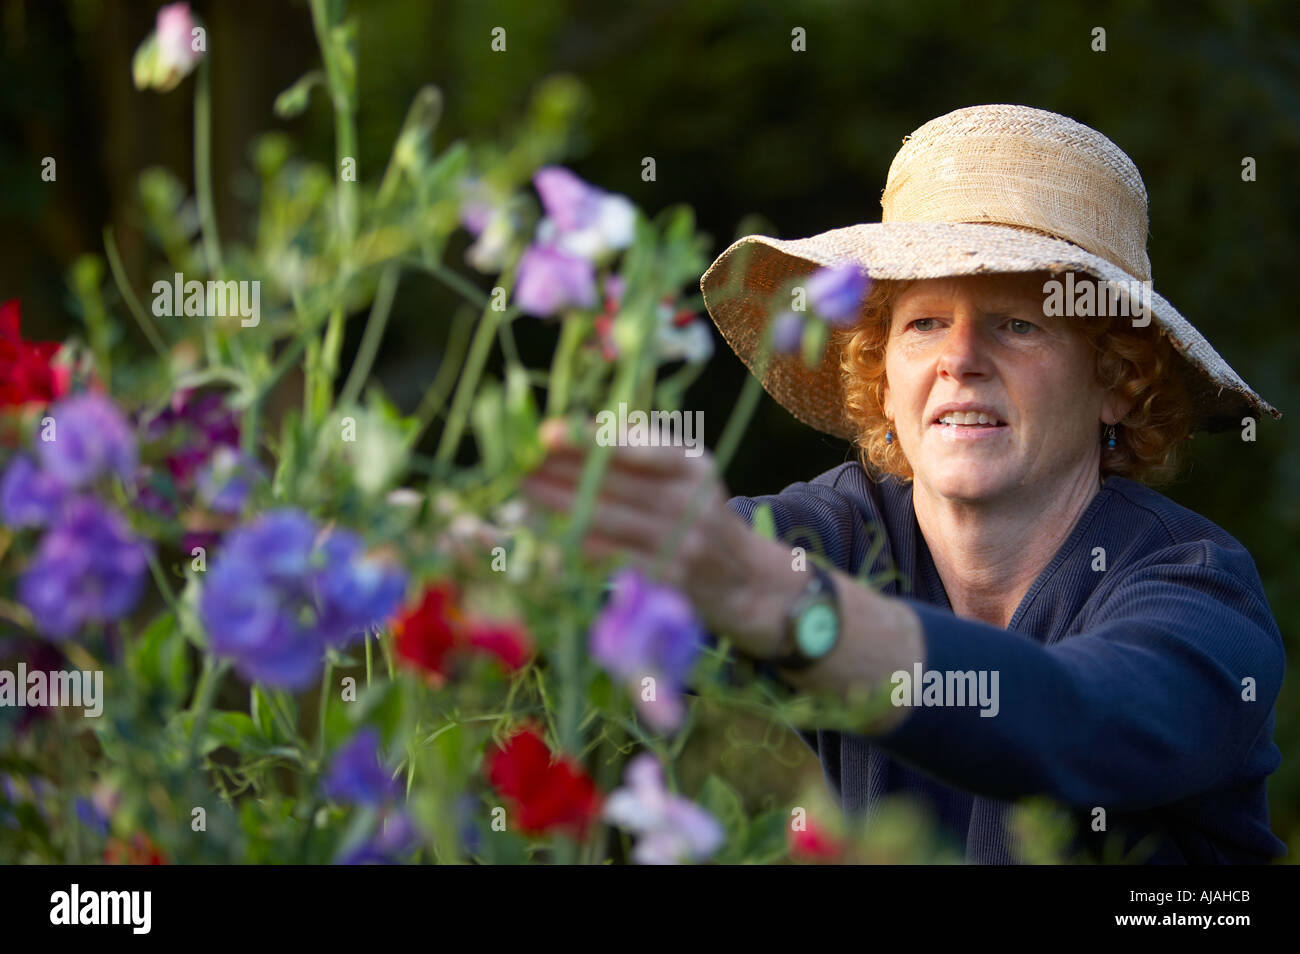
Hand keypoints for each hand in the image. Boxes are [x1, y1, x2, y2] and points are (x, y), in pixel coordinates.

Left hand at [518, 418, 796, 654]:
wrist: (743, 578)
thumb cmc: (698, 510)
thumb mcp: (688, 469)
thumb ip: (642, 447)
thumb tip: (577, 429)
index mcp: (693, 466)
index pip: (638, 448)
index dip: (589, 440)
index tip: (546, 433)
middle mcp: (690, 503)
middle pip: (612, 486)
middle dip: (558, 473)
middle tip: (515, 463)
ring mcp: (678, 544)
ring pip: (603, 523)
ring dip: (556, 507)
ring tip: (521, 492)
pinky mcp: (664, 580)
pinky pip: (607, 560)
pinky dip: (572, 546)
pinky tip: (544, 533)